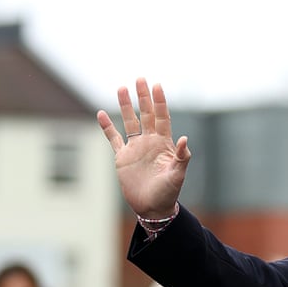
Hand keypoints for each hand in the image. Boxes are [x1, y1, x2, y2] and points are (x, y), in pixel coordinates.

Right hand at [97, 78, 190, 219]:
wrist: (152, 208)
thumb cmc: (168, 193)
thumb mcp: (177, 175)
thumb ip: (182, 158)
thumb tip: (186, 139)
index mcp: (164, 144)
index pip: (162, 118)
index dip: (160, 102)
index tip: (157, 85)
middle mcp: (150, 142)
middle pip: (146, 114)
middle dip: (143, 97)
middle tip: (140, 79)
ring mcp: (135, 149)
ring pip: (129, 122)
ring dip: (126, 106)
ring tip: (121, 88)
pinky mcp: (122, 157)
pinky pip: (113, 139)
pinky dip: (107, 127)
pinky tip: (101, 114)